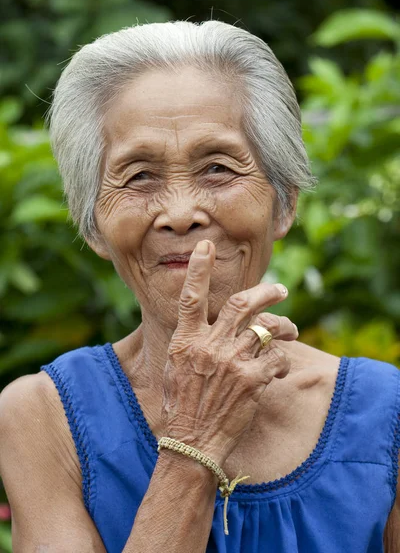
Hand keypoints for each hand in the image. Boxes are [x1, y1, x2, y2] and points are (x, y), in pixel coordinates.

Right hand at [161, 239, 295, 465]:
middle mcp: (210, 346)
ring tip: (291, 329)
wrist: (193, 442)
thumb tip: (205, 323)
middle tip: (281, 290)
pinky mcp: (253, 380)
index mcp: (187, 341)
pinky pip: (277, 358)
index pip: (191, 297)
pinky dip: (281, 360)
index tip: (206, 247)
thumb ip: (191, 342)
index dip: (199, 269)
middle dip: (267, 292)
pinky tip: (278, 367)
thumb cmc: (181, 406)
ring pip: (268, 328)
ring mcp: (232, 362)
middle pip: (243, 304)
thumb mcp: (175, 368)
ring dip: (284, 327)